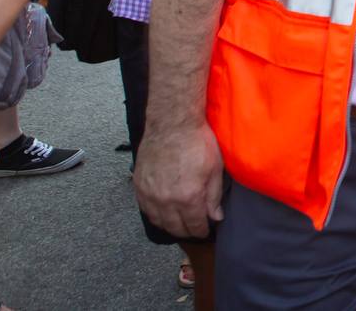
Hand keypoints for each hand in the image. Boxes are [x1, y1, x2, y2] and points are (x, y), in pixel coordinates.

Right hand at [134, 123, 224, 238]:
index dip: (201, 231)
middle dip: (187, 232)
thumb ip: (214, 196)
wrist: (172, 124)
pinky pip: (145, 209)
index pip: (195, 225)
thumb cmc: (197, 142)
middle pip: (175, 227)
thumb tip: (216, 216)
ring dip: (170, 226)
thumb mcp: (215, 169)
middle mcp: (166, 200)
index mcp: (188, 197)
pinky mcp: (139, 185)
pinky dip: (155, 215)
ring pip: (158, 221)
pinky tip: (163, 213)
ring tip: (179, 224)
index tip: (205, 231)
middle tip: (194, 230)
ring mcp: (149, 194)